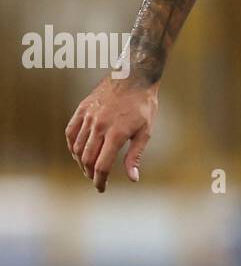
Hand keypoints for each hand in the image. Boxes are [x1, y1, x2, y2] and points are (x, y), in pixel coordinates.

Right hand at [65, 76, 157, 192]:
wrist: (134, 77)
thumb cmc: (143, 105)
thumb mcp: (145, 132)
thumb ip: (135, 156)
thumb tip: (133, 178)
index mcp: (116, 134)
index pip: (102, 165)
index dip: (100, 181)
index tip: (101, 188)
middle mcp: (99, 126)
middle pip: (87, 159)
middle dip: (90, 174)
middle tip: (96, 180)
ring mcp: (88, 117)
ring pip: (77, 147)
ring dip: (81, 162)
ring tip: (88, 169)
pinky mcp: (82, 109)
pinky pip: (71, 132)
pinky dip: (72, 146)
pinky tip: (78, 152)